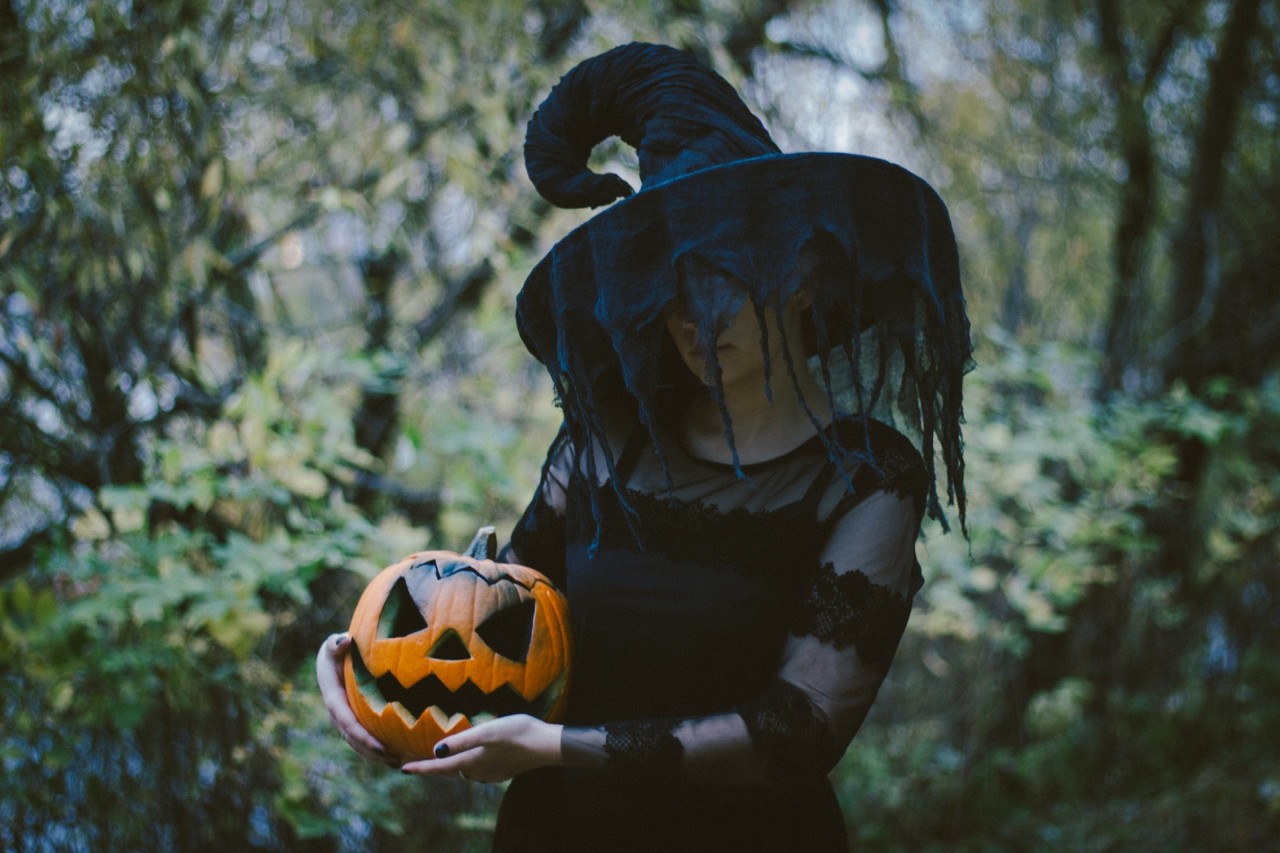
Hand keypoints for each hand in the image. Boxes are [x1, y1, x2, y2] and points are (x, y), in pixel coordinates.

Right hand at [315, 632, 397, 766]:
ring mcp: (344, 718)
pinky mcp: (353, 719)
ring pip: (358, 743)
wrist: (333, 656)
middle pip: (354, 739)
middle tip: (395, 760)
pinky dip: (378, 748)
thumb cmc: (337, 648)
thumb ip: (336, 644)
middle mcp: (337, 712)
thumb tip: (343, 642)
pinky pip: (363, 737)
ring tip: (399, 763)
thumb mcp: (334, 644)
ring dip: (376, 755)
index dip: (363, 736)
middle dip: (372, 752)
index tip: (381, 747)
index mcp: (333, 697)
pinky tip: (398, 754)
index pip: (348, 722)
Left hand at [400, 714, 562, 782]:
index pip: (439, 766)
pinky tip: (468, 760)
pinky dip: (465, 766)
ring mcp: (490, 773)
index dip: (421, 767)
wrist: (546, 746)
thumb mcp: (487, 731)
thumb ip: (462, 741)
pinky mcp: (501, 771)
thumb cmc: (517, 733)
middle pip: (448, 772)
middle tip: (414, 764)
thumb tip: (436, 750)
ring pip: (462, 772)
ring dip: (447, 768)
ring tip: (437, 760)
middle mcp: (478, 771)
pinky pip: (476, 772)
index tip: (402, 769)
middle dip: (431, 769)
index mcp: (472, 761)